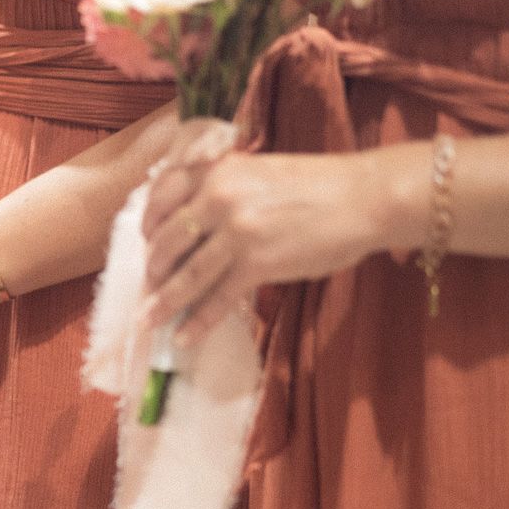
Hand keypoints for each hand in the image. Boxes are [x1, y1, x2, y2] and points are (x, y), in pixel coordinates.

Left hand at [141, 147, 395, 342]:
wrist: (364, 198)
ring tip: (148, 321)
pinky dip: (197, 321)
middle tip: (148, 288)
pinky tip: (184, 337)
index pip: (163, 196)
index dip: (148, 225)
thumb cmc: (319, 185)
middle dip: (154, 270)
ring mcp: (236, 233)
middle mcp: (219, 198)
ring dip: (163, 303)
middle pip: (168, 241)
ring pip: (187, 275)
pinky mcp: (257, 264)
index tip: (145, 244)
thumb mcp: (260, 172)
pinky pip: (217, 299)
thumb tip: (197, 222)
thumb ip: (225, 188)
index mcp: (218, 171)